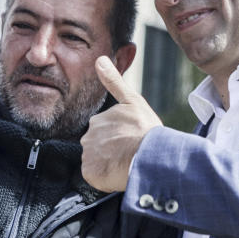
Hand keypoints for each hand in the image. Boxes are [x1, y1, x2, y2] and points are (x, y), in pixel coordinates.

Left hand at [81, 56, 161, 191]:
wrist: (149, 155)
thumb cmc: (146, 130)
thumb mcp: (133, 100)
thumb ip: (114, 82)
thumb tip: (99, 59)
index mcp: (99, 120)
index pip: (103, 133)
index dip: (118, 139)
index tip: (130, 142)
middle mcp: (89, 136)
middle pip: (97, 148)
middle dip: (110, 152)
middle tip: (129, 153)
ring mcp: (88, 155)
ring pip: (96, 162)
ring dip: (108, 165)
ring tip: (125, 164)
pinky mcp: (90, 172)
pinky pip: (94, 176)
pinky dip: (104, 178)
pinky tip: (117, 174)